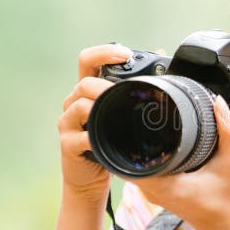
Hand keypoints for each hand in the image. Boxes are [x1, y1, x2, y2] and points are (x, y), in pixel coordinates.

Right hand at [57, 43, 132, 205]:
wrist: (91, 176)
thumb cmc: (110, 140)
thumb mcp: (123, 111)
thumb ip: (136, 87)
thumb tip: (162, 55)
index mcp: (88, 90)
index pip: (88, 60)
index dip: (104, 53)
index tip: (125, 54)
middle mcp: (74, 102)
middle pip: (84, 82)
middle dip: (106, 86)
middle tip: (126, 92)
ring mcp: (67, 122)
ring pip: (80, 106)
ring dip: (100, 109)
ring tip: (117, 115)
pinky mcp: (67, 144)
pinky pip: (80, 137)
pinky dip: (94, 138)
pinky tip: (105, 140)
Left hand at [124, 95, 229, 229]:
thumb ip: (228, 131)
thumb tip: (217, 102)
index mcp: (164, 184)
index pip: (127, 156)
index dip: (126, 132)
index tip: (134, 113)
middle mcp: (153, 190)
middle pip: (127, 156)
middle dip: (132, 133)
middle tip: (142, 110)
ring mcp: (154, 192)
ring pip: (135, 162)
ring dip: (139, 144)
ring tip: (148, 121)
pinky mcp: (160, 190)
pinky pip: (145, 168)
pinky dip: (149, 154)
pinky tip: (159, 140)